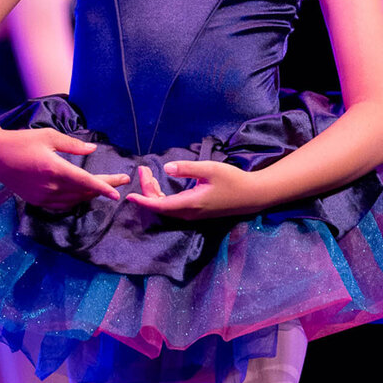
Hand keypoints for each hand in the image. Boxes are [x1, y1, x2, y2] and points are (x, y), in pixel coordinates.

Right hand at [0, 127, 128, 208]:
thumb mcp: (48, 136)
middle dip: (104, 187)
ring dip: (90, 194)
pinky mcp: (37, 200)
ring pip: (74, 200)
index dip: (104, 187)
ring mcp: (43, 196)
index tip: (118, 193)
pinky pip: (62, 204)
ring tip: (104, 186)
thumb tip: (92, 150)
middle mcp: (50, 186)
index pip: (85, 182)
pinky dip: (75, 200)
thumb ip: (72, 145)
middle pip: (83, 191)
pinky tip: (83, 194)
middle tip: (120, 181)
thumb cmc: (21, 141)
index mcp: (54, 169)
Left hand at [126, 160, 268, 219]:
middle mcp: (189, 213)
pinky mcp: (197, 212)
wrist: (252, 196)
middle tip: (143, 169)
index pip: (160, 206)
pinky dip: (163, 197)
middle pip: (160, 206)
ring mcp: (193, 215)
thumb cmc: (233, 181)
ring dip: (155, 193)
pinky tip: (162, 185)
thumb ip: (187, 168)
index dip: (144, 201)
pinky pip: (174, 207)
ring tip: (149, 174)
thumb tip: (167, 168)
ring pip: (167, 207)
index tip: (130, 195)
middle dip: (148, 189)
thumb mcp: (210, 169)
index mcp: (190, 204)